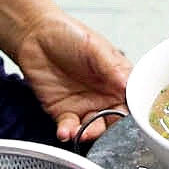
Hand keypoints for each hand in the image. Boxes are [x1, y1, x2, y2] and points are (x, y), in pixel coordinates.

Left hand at [9, 10, 131, 141]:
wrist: (35, 35)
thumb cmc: (68, 34)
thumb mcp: (96, 47)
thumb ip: (113, 68)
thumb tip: (129, 85)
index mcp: (118, 80)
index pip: (132, 103)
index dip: (132, 115)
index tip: (128, 121)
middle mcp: (104, 96)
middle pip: (115, 122)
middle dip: (111, 130)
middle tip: (103, 128)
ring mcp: (84, 106)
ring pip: (93, 129)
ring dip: (89, 134)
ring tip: (82, 133)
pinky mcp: (63, 113)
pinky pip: (70, 128)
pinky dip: (69, 133)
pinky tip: (66, 131)